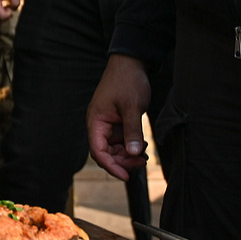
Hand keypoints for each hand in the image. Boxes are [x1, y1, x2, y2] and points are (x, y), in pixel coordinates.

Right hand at [87, 54, 152, 180]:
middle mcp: (99, 125)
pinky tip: (142, 147)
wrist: (131, 63)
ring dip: (127, 155)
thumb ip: (132, 131)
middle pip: (105, 153)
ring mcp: (108, 124)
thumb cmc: (127, 81)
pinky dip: (130, 146)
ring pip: (114, 149)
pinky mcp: (117, 122)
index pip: (98, 151)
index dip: (111, 166)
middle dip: (122, 161)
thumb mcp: (132, 107)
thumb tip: (133, 153)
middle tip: (141, 162)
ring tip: (144, 155)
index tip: (126, 176)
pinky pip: (121, 141)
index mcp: (96, 121)